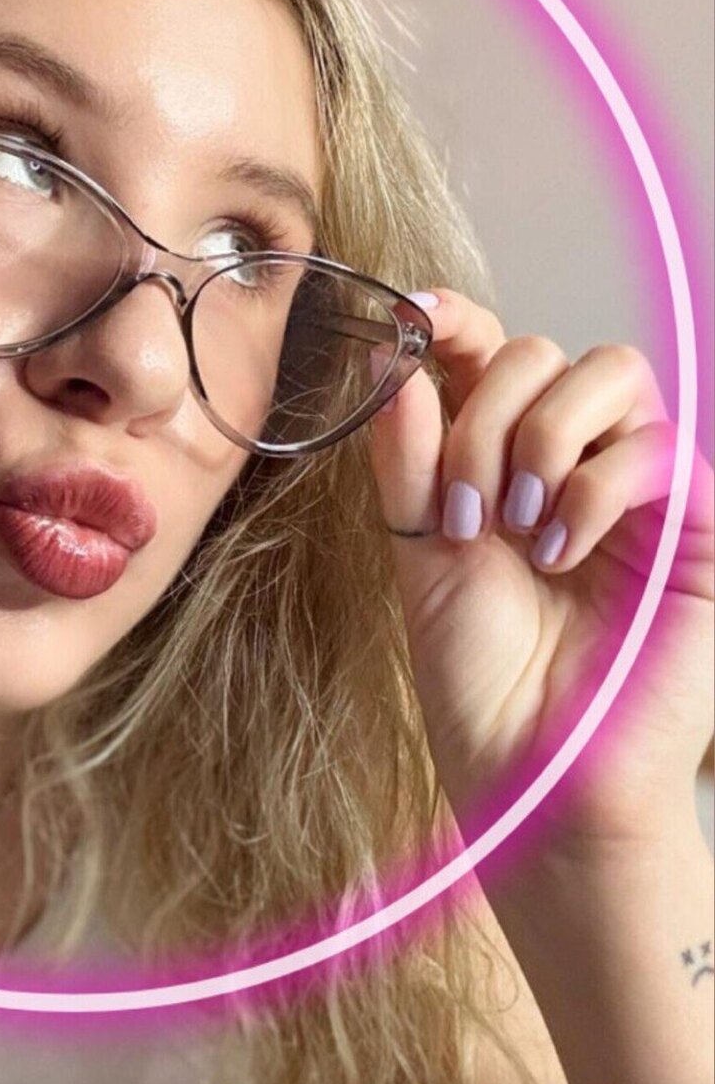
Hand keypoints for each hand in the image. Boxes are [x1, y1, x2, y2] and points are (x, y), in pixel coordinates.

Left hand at [367, 290, 713, 858]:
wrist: (535, 768)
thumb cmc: (480, 676)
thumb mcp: (421, 555)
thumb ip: (408, 463)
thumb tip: (399, 370)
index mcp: (499, 458)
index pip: (491, 354)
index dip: (457, 320)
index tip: (414, 315)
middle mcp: (569, 459)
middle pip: (542, 350)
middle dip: (486, 417)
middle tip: (465, 511)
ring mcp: (637, 486)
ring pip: (610, 371)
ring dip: (542, 436)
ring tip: (516, 524)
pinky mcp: (696, 522)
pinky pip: (659, 447)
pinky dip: (596, 486)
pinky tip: (560, 548)